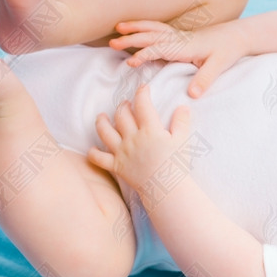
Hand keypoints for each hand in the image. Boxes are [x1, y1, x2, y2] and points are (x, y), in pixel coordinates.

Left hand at [88, 84, 192, 200]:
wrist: (166, 188)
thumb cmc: (176, 164)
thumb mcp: (182, 140)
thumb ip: (181, 122)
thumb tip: (183, 107)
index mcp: (149, 129)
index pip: (142, 104)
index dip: (142, 93)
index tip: (143, 88)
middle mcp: (133, 138)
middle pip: (122, 115)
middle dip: (123, 106)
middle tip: (126, 104)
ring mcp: (122, 152)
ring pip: (106, 132)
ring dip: (102, 122)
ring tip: (101, 117)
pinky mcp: (117, 166)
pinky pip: (99, 159)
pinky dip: (93, 153)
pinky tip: (92, 148)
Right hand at [108, 17, 248, 96]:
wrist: (237, 35)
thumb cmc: (227, 50)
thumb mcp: (219, 66)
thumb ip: (205, 79)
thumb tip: (192, 95)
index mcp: (186, 46)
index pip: (160, 49)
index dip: (145, 55)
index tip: (130, 62)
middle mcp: (179, 38)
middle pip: (151, 36)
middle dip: (131, 38)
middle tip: (112, 43)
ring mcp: (179, 35)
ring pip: (153, 28)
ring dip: (136, 27)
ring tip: (118, 26)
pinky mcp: (180, 36)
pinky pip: (158, 29)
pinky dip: (144, 26)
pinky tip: (136, 28)